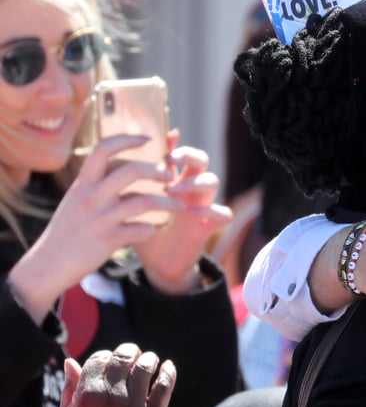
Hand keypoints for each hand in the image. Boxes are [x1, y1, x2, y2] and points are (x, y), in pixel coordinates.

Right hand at [9, 135, 189, 320]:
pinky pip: (142, 230)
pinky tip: (154, 230)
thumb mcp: (76, 198)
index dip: (127, 139)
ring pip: (144, 202)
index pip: (103, 149)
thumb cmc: (67, 229)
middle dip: (156, 171)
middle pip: (131, 171)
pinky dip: (153, 229)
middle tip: (169, 177)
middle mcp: (91, 197)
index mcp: (83, 183)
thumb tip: (120, 163)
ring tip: (178, 206)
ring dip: (167, 203)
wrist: (48, 264)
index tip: (148, 139)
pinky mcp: (109, 240)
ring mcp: (101, 219)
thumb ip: (96, 182)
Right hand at [57, 343, 175, 406]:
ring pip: (146, 368)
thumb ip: (70, 388)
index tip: (110, 360)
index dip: (106, 356)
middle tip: (133, 354)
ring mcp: (134, 406)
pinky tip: (168, 367)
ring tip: (149, 359)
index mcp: (88, 393)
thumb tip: (71, 362)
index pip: (101, 358)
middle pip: (125, 358)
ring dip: (149, 359)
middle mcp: (112, 395)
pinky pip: (165, 387)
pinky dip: (168, 373)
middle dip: (129, 352)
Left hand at [134, 131, 232, 293]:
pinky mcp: (207, 226)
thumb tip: (101, 159)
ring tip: (172, 189)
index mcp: (172, 180)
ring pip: (212, 180)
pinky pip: (222, 213)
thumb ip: (120, 185)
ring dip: (194, 181)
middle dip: (187, 154)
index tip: (158, 142)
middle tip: (169, 159)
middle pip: (200, 159)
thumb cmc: (139, 230)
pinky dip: (212, 210)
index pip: (178, 152)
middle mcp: (189, 189)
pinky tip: (194, 212)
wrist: (155, 265)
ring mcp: (201, 205)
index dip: (173, 143)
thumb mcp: (126, 204)